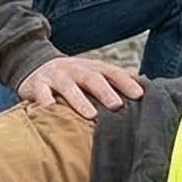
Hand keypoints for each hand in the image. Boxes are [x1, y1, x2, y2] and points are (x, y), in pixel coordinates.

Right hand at [15, 55, 144, 118]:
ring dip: (80, 101)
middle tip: (117, 106)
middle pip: (93, 79)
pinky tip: (50, 110)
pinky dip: (45, 101)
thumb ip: (115, 79)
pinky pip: (41, 93)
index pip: (113, 73)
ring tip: (90, 115)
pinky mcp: (37, 85)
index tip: (139, 95)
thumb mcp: (94, 73)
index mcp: (93, 68)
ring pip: (68, 87)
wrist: (36, 66)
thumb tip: (144, 85)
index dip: (126, 82)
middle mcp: (76, 70)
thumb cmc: (74, 77)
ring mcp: (57, 77)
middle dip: (106, 92)